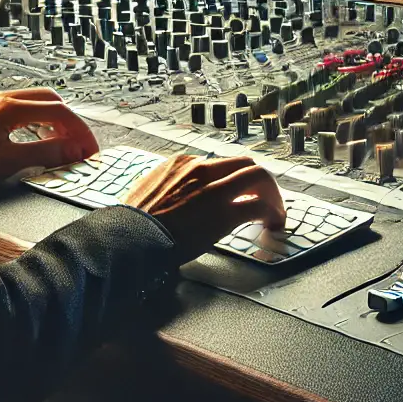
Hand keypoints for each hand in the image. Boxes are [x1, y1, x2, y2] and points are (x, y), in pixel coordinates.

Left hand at [0, 87, 98, 188]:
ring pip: (39, 102)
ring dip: (57, 120)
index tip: (89, 149)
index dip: (78, 131)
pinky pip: (25, 108)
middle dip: (71, 122)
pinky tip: (43, 136)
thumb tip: (73, 150)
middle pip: (51, 100)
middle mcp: (3, 99)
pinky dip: (42, 120)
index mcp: (9, 107)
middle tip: (81, 144)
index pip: (58, 111)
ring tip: (66, 142)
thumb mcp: (8, 162)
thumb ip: (45, 154)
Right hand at [121, 154, 285, 263]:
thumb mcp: (148, 195)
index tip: (238, 193)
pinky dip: (271, 212)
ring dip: (271, 194)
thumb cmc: (132, 225)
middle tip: (266, 199)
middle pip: (244, 164)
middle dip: (259, 181)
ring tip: (275, 212)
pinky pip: (258, 204)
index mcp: (179, 164)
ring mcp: (212, 187)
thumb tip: (172, 205)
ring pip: (258, 177)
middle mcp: (199, 168)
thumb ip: (166, 192)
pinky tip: (272, 224)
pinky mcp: (223, 210)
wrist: (128, 237)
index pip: (219, 164)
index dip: (233, 180)